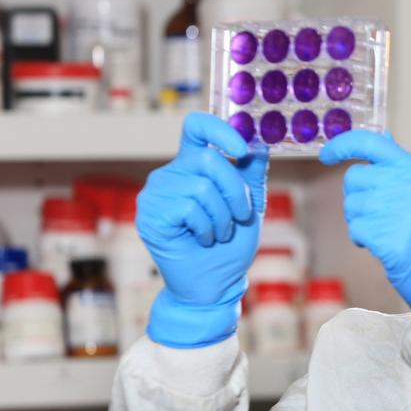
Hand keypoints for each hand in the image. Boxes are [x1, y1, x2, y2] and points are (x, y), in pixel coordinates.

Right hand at [137, 112, 268, 346]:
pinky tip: (202, 240)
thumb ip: (252, 173)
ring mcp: (156, 192)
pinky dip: (206, 228)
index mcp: (192, 165)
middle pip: (209, 159)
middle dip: (235, 191)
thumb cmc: (230, 245)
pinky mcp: (149, 213)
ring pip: (201, 186)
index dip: (220, 129)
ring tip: (219, 233)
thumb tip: (260, 143)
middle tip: (240, 216)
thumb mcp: (249, 204)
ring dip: (222, 216)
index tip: (242, 150)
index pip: (197, 127)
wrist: (215, 283)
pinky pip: (189, 208)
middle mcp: (171, 173)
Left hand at [320, 131, 410, 318]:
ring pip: (352, 206)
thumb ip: (403, 168)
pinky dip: (363, 240)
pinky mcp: (388, 237)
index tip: (327, 154)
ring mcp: (397, 210)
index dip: (343, 144)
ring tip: (387, 233)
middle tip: (377, 215)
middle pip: (355, 178)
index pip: (371, 143)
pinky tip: (384, 247)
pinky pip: (356, 230)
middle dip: (357, 198)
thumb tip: (381, 139)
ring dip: (361, 222)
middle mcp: (408, 185)